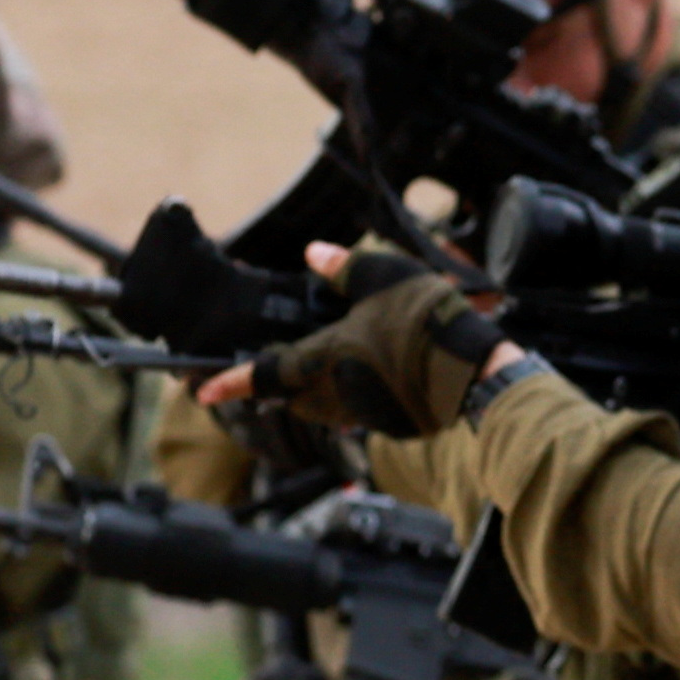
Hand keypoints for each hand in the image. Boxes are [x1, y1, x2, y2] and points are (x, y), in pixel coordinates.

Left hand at [203, 244, 513, 435]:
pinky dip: (360, 400)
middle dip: (282, 388)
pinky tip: (382, 378)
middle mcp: (339, 390)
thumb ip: (343, 267)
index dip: (232, 382)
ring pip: (327, 410)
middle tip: (281, 371)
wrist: (477, 369)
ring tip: (332, 371)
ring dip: (318, 395)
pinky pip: (364, 416)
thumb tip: (314, 254)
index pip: (267, 372)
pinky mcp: (395, 425)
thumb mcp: (383, 276)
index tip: (203, 390)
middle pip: (294, 398)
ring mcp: (368, 413)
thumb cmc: (428, 320)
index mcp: (327, 354)